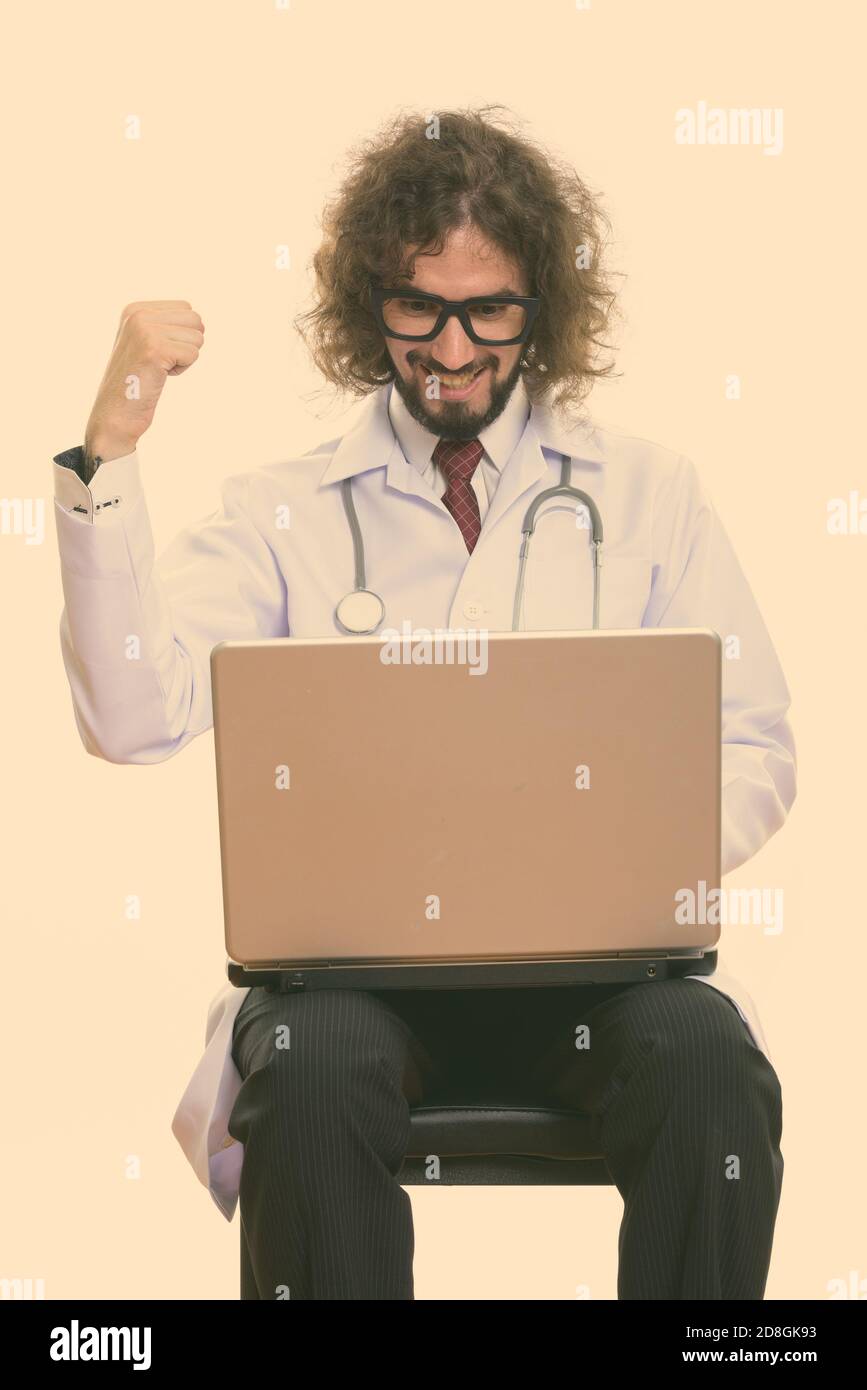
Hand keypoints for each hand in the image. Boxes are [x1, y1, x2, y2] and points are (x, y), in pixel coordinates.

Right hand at [84, 300, 204, 458]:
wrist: (115, 413)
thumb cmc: (135, 382)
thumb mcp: (144, 343)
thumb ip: (164, 325)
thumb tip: (199, 320)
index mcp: (135, 309)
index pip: (186, 308)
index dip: (181, 335)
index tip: (157, 352)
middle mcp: (138, 314)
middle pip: (195, 319)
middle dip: (187, 344)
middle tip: (162, 362)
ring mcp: (145, 330)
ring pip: (197, 337)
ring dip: (184, 359)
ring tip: (158, 369)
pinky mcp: (155, 349)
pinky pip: (193, 354)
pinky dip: (182, 370)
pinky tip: (160, 376)